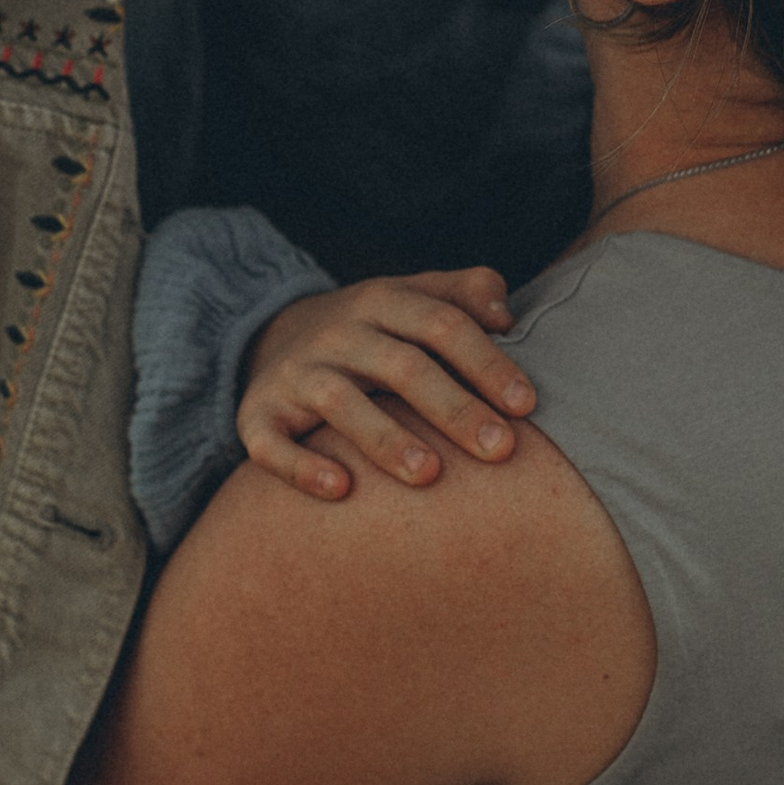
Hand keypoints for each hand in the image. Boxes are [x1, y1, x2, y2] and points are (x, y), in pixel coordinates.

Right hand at [238, 270, 534, 500]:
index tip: (526, 405)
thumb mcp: (414, 297)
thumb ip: (466, 294)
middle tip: (501, 450)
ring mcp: (296, 374)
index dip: (486, 363)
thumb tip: (506, 316)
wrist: (273, 337)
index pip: (442, 325)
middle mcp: (338, 334)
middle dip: (454, 408)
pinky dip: (302, 467)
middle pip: (401, 366)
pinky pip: (272, 443)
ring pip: (340, 403)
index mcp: (383, 301)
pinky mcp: (258, 414)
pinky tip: (341, 490)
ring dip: (386, 439)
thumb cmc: (374, 332)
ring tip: (430, 475)